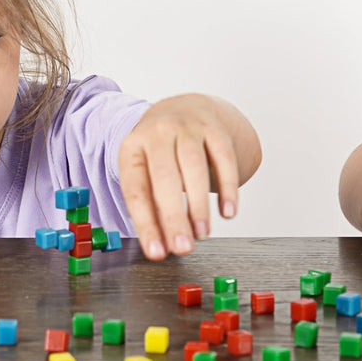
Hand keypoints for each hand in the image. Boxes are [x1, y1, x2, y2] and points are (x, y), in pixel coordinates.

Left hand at [118, 94, 246, 260]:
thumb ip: (152, 208)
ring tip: (203, 234)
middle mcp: (159, 133)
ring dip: (200, 205)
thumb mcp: (146, 172)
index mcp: (133, 147)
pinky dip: (227, 187)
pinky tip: (228, 212)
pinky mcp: (215, 128)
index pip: (136, 189)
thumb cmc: (161, 152)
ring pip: (194, 166)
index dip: (146, 224)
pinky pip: (224, 158)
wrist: (183, 108)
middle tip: (183, 248)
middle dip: (175, 217)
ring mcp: (188, 127)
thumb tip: (161, 248)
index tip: (157, 252)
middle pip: (166, 177)